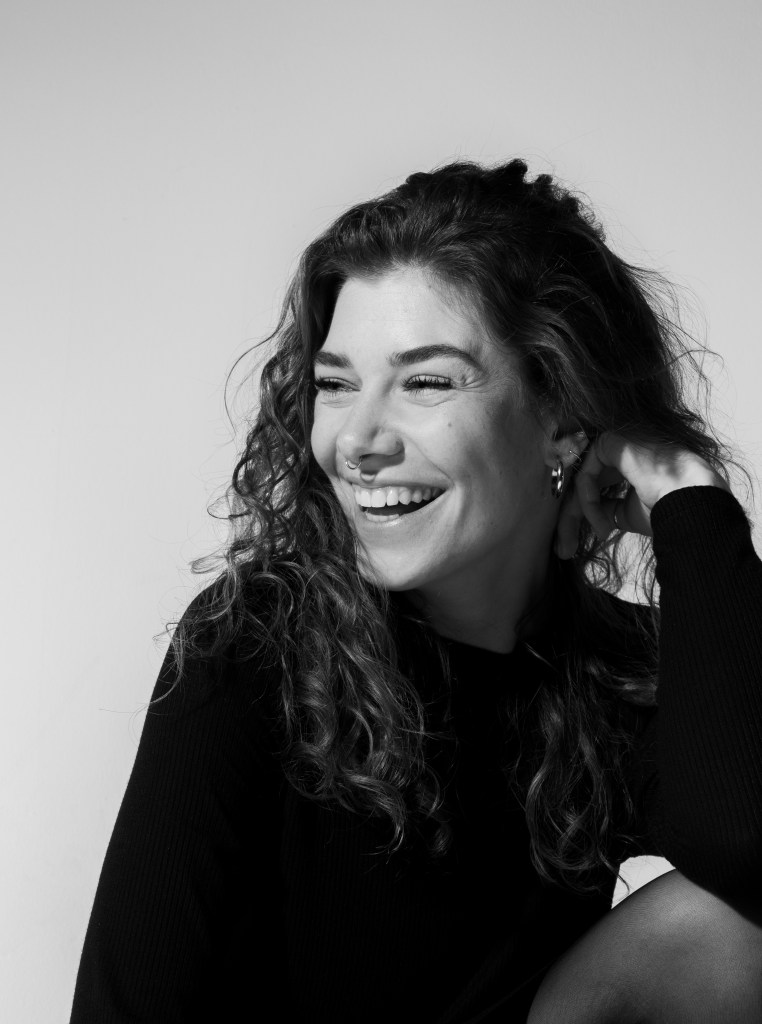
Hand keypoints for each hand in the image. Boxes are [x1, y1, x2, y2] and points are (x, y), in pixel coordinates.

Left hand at [555, 432, 729, 559]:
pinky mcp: (613, 441)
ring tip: (586, 539)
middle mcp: (622, 448)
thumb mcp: (628, 512)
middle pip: (583, 482)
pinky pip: (586, 473)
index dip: (580, 514)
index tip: (568, 544)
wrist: (691, 505)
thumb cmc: (668, 510)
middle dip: (570, 517)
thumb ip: (606, 506)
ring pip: (581, 479)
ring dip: (577, 513)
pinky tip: (600, 521)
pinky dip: (587, 499)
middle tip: (563, 549)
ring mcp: (618, 441)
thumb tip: (585, 512)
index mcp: (631, 462)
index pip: (594, 484)